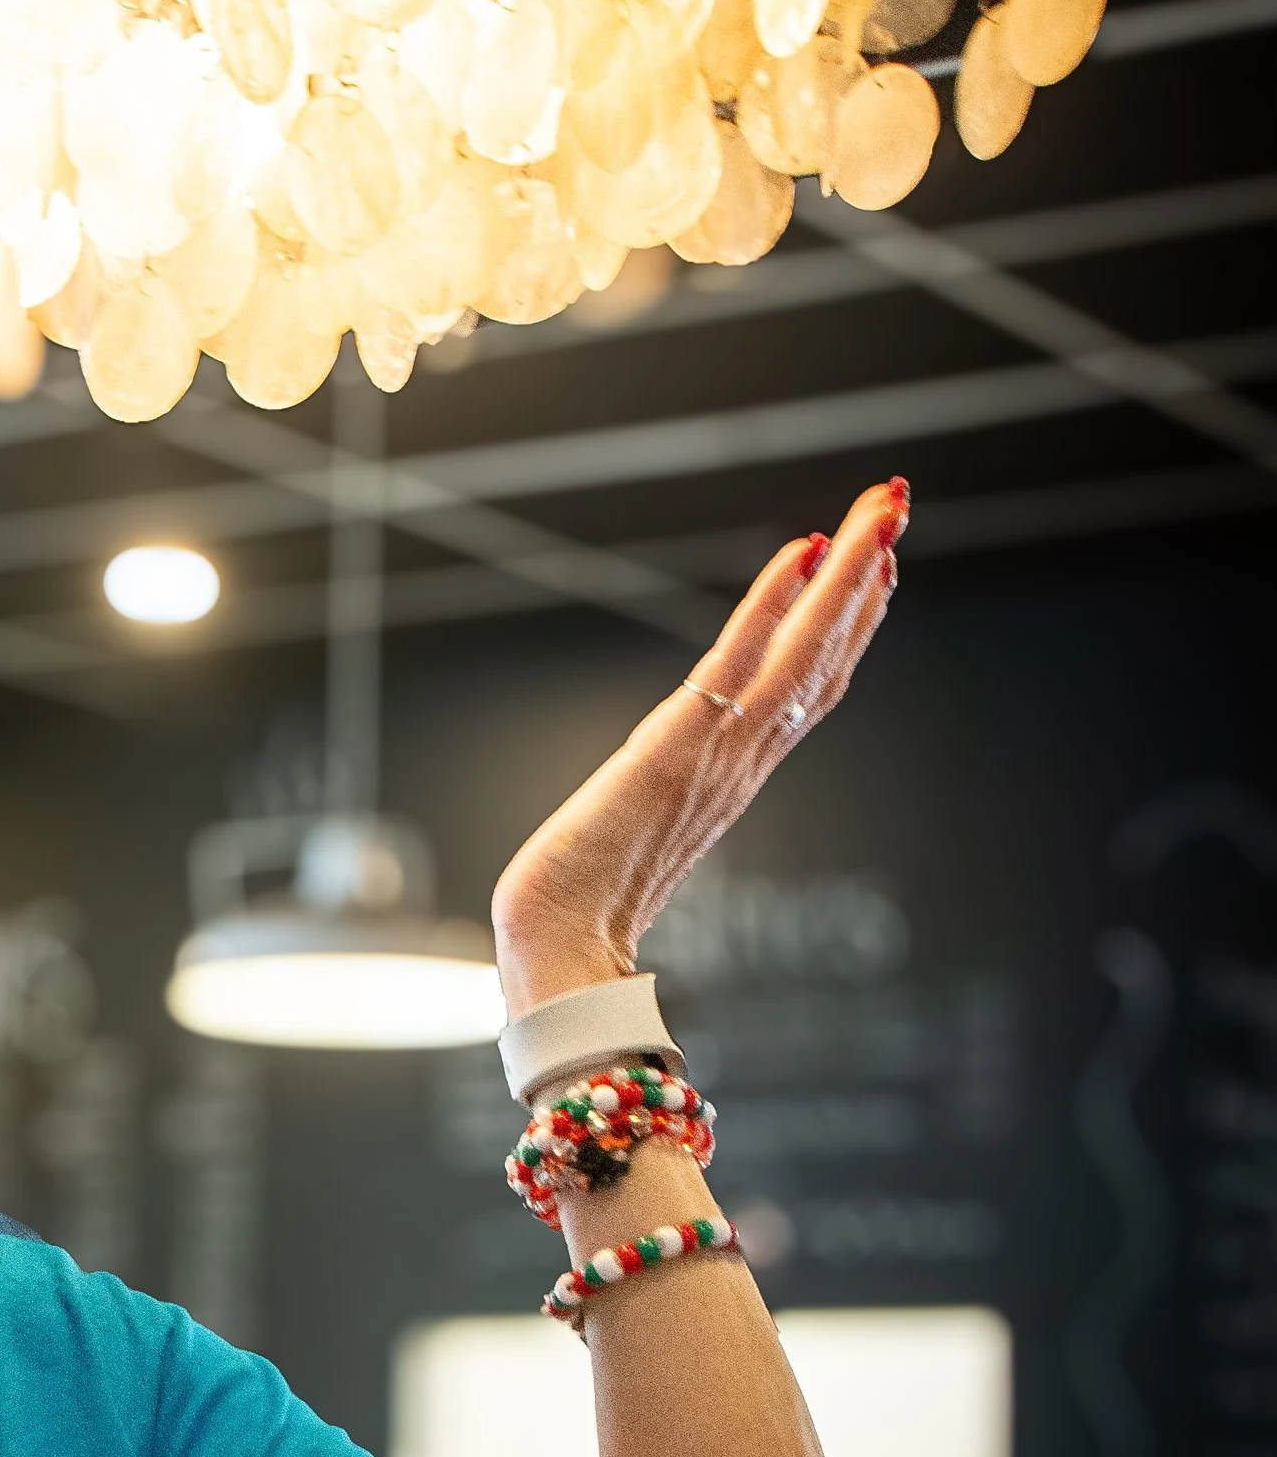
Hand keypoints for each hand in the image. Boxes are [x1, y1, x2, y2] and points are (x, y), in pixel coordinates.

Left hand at [490, 477, 906, 1017]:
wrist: (559, 952)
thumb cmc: (581, 908)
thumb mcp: (640, 837)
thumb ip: (669, 812)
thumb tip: (666, 803)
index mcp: (736, 777)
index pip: (812, 685)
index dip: (849, 625)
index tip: (877, 568)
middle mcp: (744, 758)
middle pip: (826, 654)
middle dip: (867, 577)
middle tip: (897, 505)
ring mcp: (720, 752)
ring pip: (805, 648)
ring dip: (848, 574)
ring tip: (882, 509)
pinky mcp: (680, 745)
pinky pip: (741, 661)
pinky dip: (776, 604)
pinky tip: (804, 551)